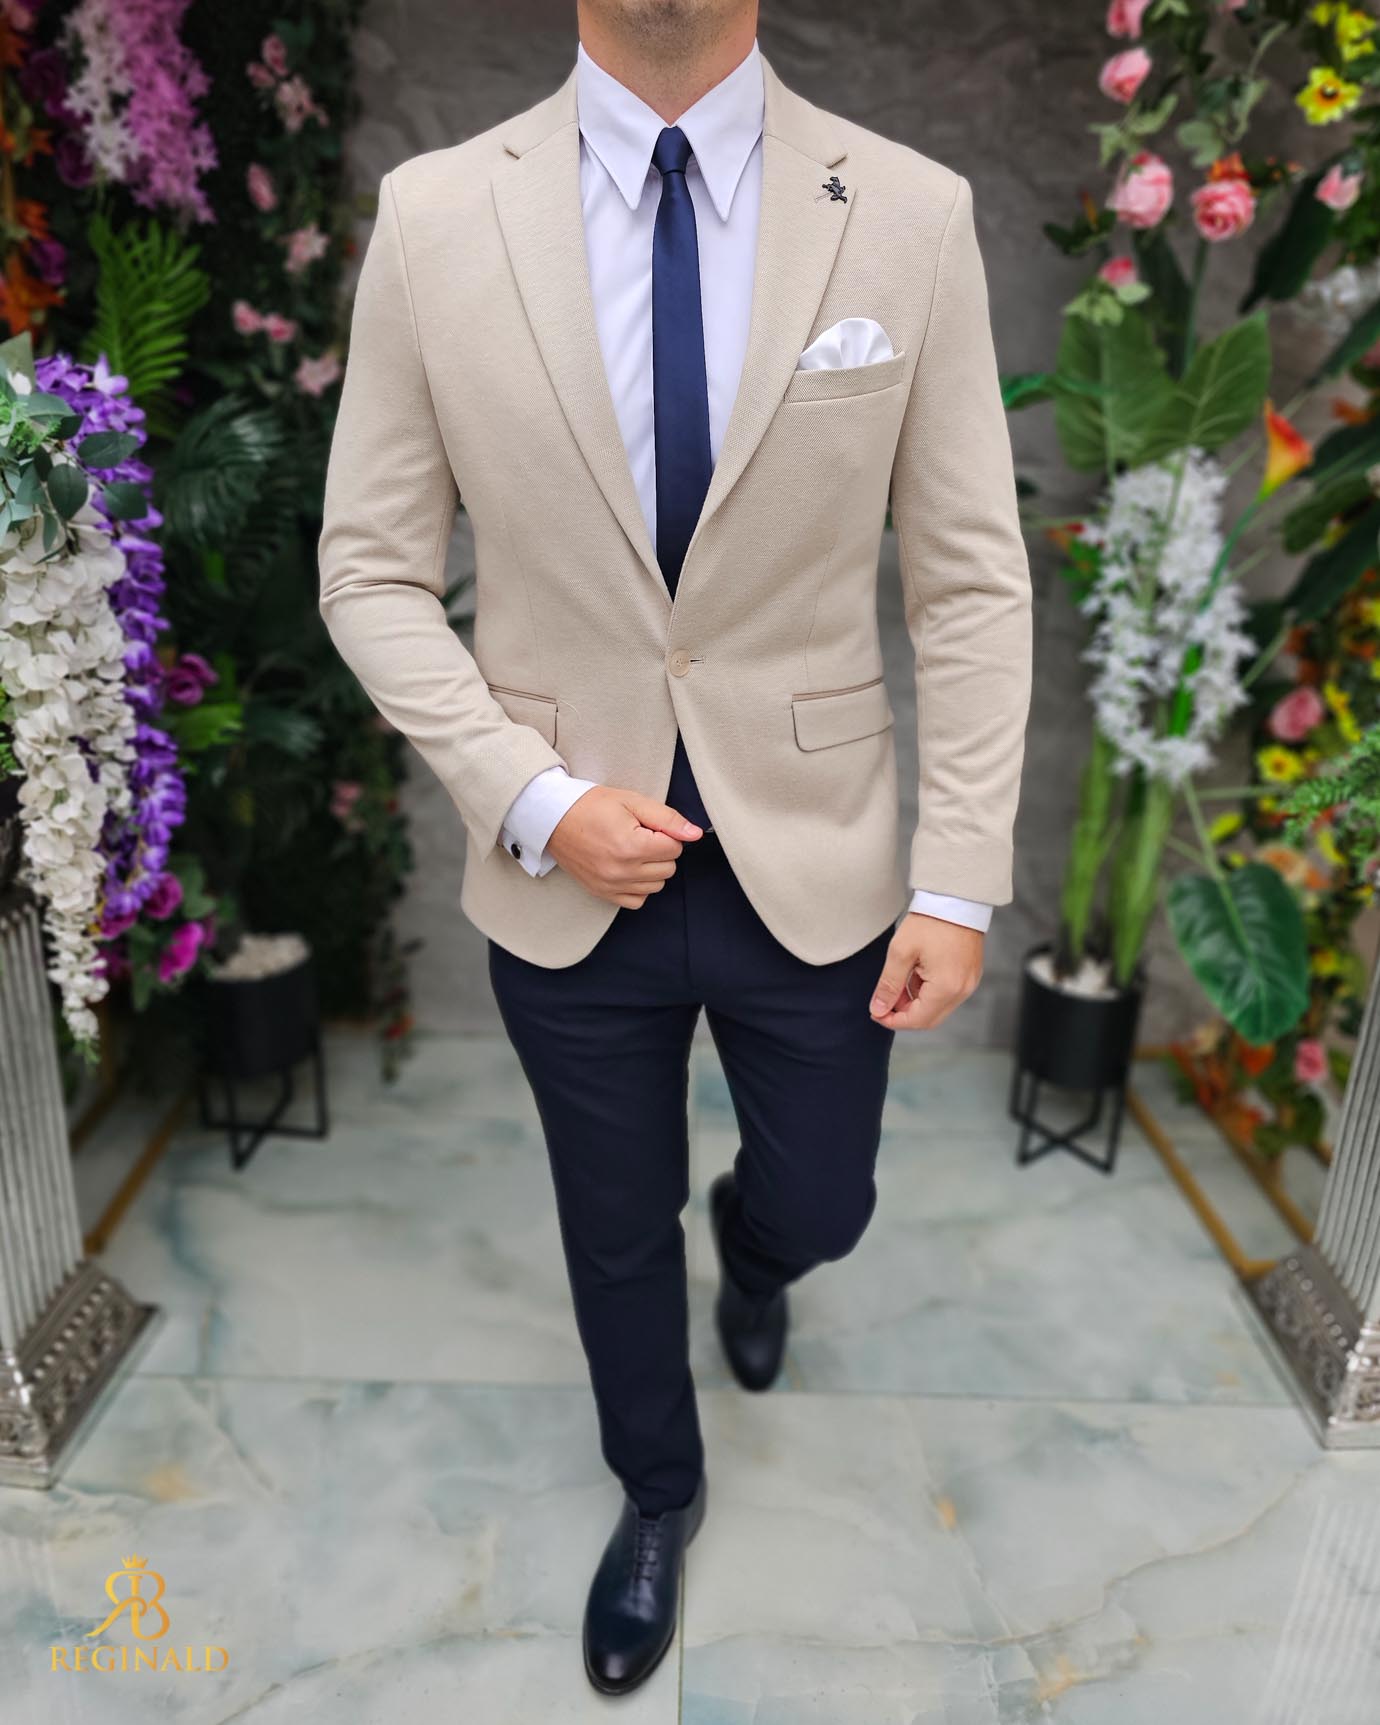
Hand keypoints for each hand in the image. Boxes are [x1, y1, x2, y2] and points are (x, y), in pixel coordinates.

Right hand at [547, 785, 701, 907]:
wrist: (554, 818)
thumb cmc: (591, 806)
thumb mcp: (632, 801)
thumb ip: (668, 818)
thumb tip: (695, 834)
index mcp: (631, 845)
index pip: (675, 848)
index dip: (665, 833)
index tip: (647, 826)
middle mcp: (622, 870)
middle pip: (668, 868)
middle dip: (660, 851)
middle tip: (639, 835)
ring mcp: (611, 885)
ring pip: (656, 886)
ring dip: (651, 868)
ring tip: (631, 850)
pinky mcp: (603, 893)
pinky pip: (638, 900)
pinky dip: (638, 886)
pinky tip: (627, 867)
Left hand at [868, 913, 983, 1030]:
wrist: (955, 898)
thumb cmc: (929, 921)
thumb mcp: (900, 953)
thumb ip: (888, 985)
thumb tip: (878, 1009)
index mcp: (946, 987)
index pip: (917, 1020)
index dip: (893, 1021)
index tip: (875, 1012)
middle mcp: (962, 990)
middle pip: (929, 1019)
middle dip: (903, 1014)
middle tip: (884, 1000)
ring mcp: (969, 983)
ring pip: (938, 1008)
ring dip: (915, 1003)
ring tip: (899, 981)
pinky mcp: (970, 975)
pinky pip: (947, 995)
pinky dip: (928, 993)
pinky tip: (915, 974)